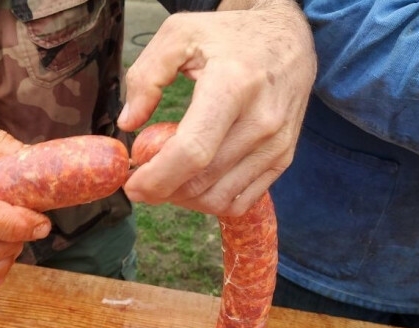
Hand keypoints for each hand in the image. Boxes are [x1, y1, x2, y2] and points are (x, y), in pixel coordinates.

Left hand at [118, 0, 315, 215]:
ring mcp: (276, 144)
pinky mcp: (282, 158)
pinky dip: (210, 202)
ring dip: (184, 200)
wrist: (289, 40)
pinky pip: (241, 202)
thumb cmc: (230, 37)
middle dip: (162, 190)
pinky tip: (194, 183)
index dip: (157, 177)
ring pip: (219, 199)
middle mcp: (261, 120)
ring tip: (167, 179)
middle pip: (202, 181)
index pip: (192, 151)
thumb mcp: (180, 34)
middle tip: (142, 179)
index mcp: (232, 86)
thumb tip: (129, 123)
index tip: (132, 184)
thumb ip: (146, 76)